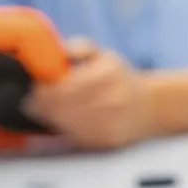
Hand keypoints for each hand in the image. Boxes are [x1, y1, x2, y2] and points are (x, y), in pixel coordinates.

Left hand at [24, 39, 151, 150]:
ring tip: (55, 113)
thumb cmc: (119, 79)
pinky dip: (68, 132)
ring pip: (65, 125)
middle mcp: (111, 98)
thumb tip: (60, 51)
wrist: (150, 106)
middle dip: (43, 107)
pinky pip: (78, 138)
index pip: (59, 89)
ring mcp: (112, 122)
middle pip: (58, 109)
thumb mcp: (103, 54)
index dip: (40, 91)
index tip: (37, 90)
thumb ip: (80, 47)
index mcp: (106, 73)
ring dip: (54, 120)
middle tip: (37, 104)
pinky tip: (71, 124)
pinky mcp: (110, 141)